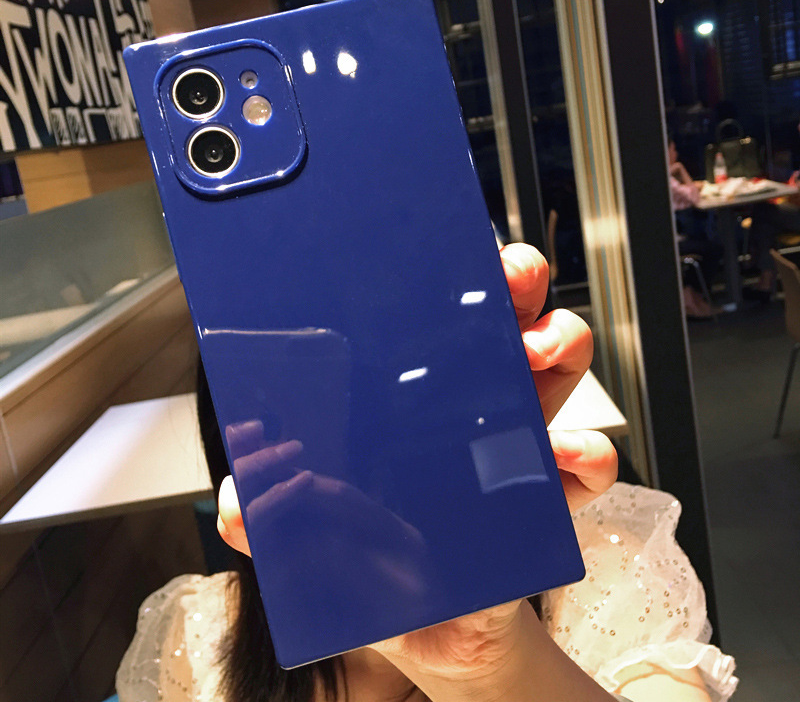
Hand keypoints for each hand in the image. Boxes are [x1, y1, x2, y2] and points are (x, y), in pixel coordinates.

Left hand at [219, 243, 616, 547]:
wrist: (434, 630)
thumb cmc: (371, 566)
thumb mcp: (312, 537)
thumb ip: (271, 519)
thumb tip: (238, 502)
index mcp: (413, 401)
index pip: (431, 323)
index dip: (444, 281)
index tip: (446, 253)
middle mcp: (471, 405)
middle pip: (502, 322)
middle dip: (515, 285)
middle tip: (509, 279)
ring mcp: (517, 442)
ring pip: (554, 365)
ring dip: (559, 340)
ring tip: (541, 347)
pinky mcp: (552, 494)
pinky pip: (586, 463)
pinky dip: (586, 453)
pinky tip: (565, 457)